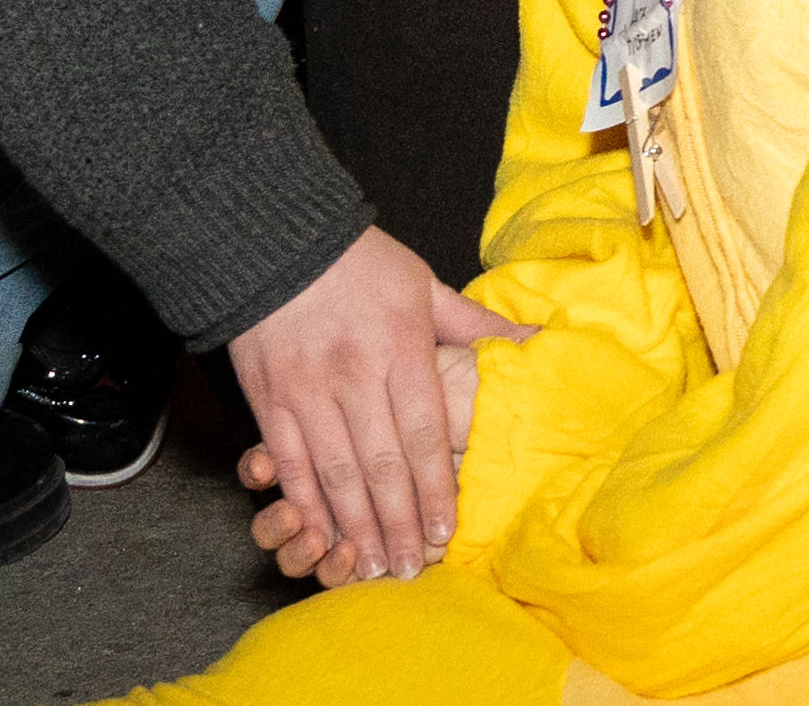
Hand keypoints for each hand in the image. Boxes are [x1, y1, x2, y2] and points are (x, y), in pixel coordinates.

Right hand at [227, 229, 526, 588]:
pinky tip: (322, 533)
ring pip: (335, 473)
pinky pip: (289, 463)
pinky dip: (306, 504)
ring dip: (356, 526)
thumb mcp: (425, 285)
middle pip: (382, 463)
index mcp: (401, 347)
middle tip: (413, 566)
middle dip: (399, 522)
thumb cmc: (360, 264)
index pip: (424, 432)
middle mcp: (354, 374)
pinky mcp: (268, 401)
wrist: (274, 242)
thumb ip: (478, 325)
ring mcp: (307, 391)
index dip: (436, 488)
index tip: (447, 530)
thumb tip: (539, 338)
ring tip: (373, 564)